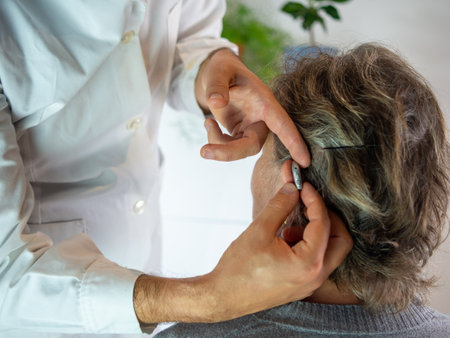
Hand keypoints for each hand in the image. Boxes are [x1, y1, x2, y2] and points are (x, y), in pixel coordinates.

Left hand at [195, 48, 309, 165]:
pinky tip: (209, 123)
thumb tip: (215, 102)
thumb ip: (217, 85)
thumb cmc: (223, 69)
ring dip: (219, 146)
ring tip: (207, 123)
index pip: (282, 123)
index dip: (293, 142)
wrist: (217, 75)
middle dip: (229, 152)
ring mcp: (251, 128)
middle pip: (253, 145)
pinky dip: (215, 141)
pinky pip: (229, 147)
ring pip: (240, 150)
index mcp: (264, 102)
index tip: (305, 160)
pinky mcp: (240, 134)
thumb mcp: (218, 71)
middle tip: (203, 152)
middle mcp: (261, 118)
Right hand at [200, 181, 352, 320]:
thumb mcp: (259, 231)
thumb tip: (292, 188)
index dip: (314, 199)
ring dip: (319, 231)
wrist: (223, 297)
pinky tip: (285, 238)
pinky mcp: (302, 285)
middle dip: (329, 217)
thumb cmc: (238, 269)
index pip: (323, 223)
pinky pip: (317, 261)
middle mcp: (315, 276)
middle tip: (310, 203)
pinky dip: (310, 244)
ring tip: (291, 225)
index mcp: (308, 263)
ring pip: (331, 251)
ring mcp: (310, 283)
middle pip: (341, 240)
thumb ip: (280, 206)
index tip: (303, 186)